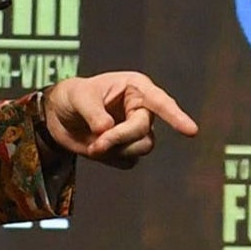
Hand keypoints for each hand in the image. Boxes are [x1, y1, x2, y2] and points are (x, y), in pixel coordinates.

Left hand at [45, 70, 197, 165]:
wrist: (59, 117)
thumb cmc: (73, 97)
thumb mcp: (79, 97)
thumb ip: (93, 112)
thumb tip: (106, 129)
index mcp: (136, 89)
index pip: (160, 102)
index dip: (176, 116)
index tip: (191, 131)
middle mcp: (141, 109)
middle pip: (144, 131)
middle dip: (120, 139)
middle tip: (96, 144)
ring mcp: (137, 131)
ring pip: (142, 148)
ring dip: (117, 150)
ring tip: (94, 147)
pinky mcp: (128, 149)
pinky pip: (129, 161)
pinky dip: (112, 159)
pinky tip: (98, 150)